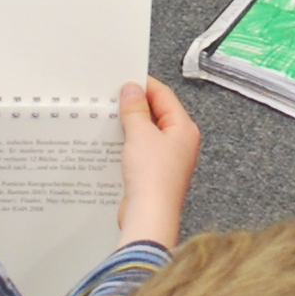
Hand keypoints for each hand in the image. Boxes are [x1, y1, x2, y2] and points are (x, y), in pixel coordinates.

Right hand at [115, 76, 200, 248]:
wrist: (150, 215)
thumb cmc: (153, 177)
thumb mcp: (140, 134)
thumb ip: (135, 109)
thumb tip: (132, 90)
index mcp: (184, 128)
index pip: (165, 96)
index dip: (144, 85)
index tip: (125, 79)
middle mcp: (181, 143)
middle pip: (157, 114)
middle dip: (135, 106)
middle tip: (114, 97)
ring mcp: (169, 159)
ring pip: (148, 133)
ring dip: (131, 125)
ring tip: (110, 117)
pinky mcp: (155, 173)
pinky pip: (142, 150)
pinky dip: (129, 143)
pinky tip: (113, 141)